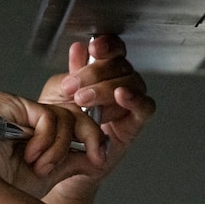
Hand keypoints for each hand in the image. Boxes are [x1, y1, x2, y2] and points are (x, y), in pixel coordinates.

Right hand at [0, 92, 105, 199]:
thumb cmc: (9, 190)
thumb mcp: (53, 173)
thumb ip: (75, 159)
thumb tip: (101, 154)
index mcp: (35, 131)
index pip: (73, 121)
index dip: (92, 136)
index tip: (100, 159)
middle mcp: (26, 116)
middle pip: (73, 113)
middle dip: (86, 138)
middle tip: (92, 158)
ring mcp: (16, 108)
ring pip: (62, 116)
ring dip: (57, 149)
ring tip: (40, 166)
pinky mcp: (7, 103)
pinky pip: (46, 116)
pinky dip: (44, 141)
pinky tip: (30, 156)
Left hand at [39, 36, 155, 196]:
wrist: (64, 158)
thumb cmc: (65, 124)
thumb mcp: (59, 94)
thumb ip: (71, 72)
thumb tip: (78, 48)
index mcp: (104, 71)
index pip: (113, 49)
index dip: (107, 45)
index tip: (93, 48)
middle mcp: (120, 82)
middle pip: (120, 65)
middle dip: (94, 74)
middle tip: (73, 87)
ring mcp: (130, 102)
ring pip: (131, 83)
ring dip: (106, 89)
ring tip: (83, 100)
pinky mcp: (135, 122)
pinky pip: (145, 107)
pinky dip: (134, 99)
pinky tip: (121, 95)